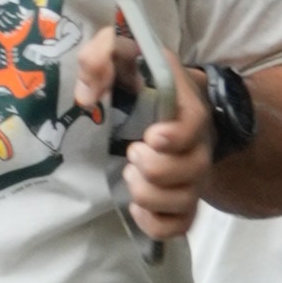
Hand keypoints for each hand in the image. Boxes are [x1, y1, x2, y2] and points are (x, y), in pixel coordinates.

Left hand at [76, 4, 214, 242]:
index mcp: (185, 108)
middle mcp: (195, 146)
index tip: (151, 136)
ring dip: (149, 195)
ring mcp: (190, 178)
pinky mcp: (180, 202)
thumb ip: (102, 55)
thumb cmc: (136, 80)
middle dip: (154, 168)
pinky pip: (178, 227)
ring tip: (128, 175)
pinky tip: (134, 208)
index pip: (196, 125)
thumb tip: (86, 95)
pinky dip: (155, 224)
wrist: (156, 104)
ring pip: (184, 203)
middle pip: (192, 171)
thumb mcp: (120, 55)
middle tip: (131, 152)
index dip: (176, 136)